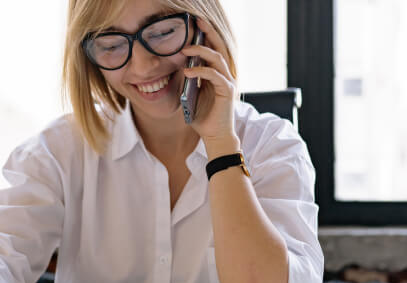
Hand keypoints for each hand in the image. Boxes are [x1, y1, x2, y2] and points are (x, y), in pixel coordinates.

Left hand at [181, 18, 238, 146]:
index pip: (213, 50)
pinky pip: (214, 76)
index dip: (205, 36)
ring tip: (184, 50)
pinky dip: (200, 72)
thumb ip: (189, 82)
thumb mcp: (192, 96)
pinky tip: (187, 72)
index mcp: (217, 74)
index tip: (194, 26)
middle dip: (208, 33)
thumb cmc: (203, 118)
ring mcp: (228, 82)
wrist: (214, 136)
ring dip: (200, 52)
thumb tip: (179, 68)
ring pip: (217, 58)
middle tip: (196, 22)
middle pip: (219, 47)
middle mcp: (225, 75)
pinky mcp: (227, 91)